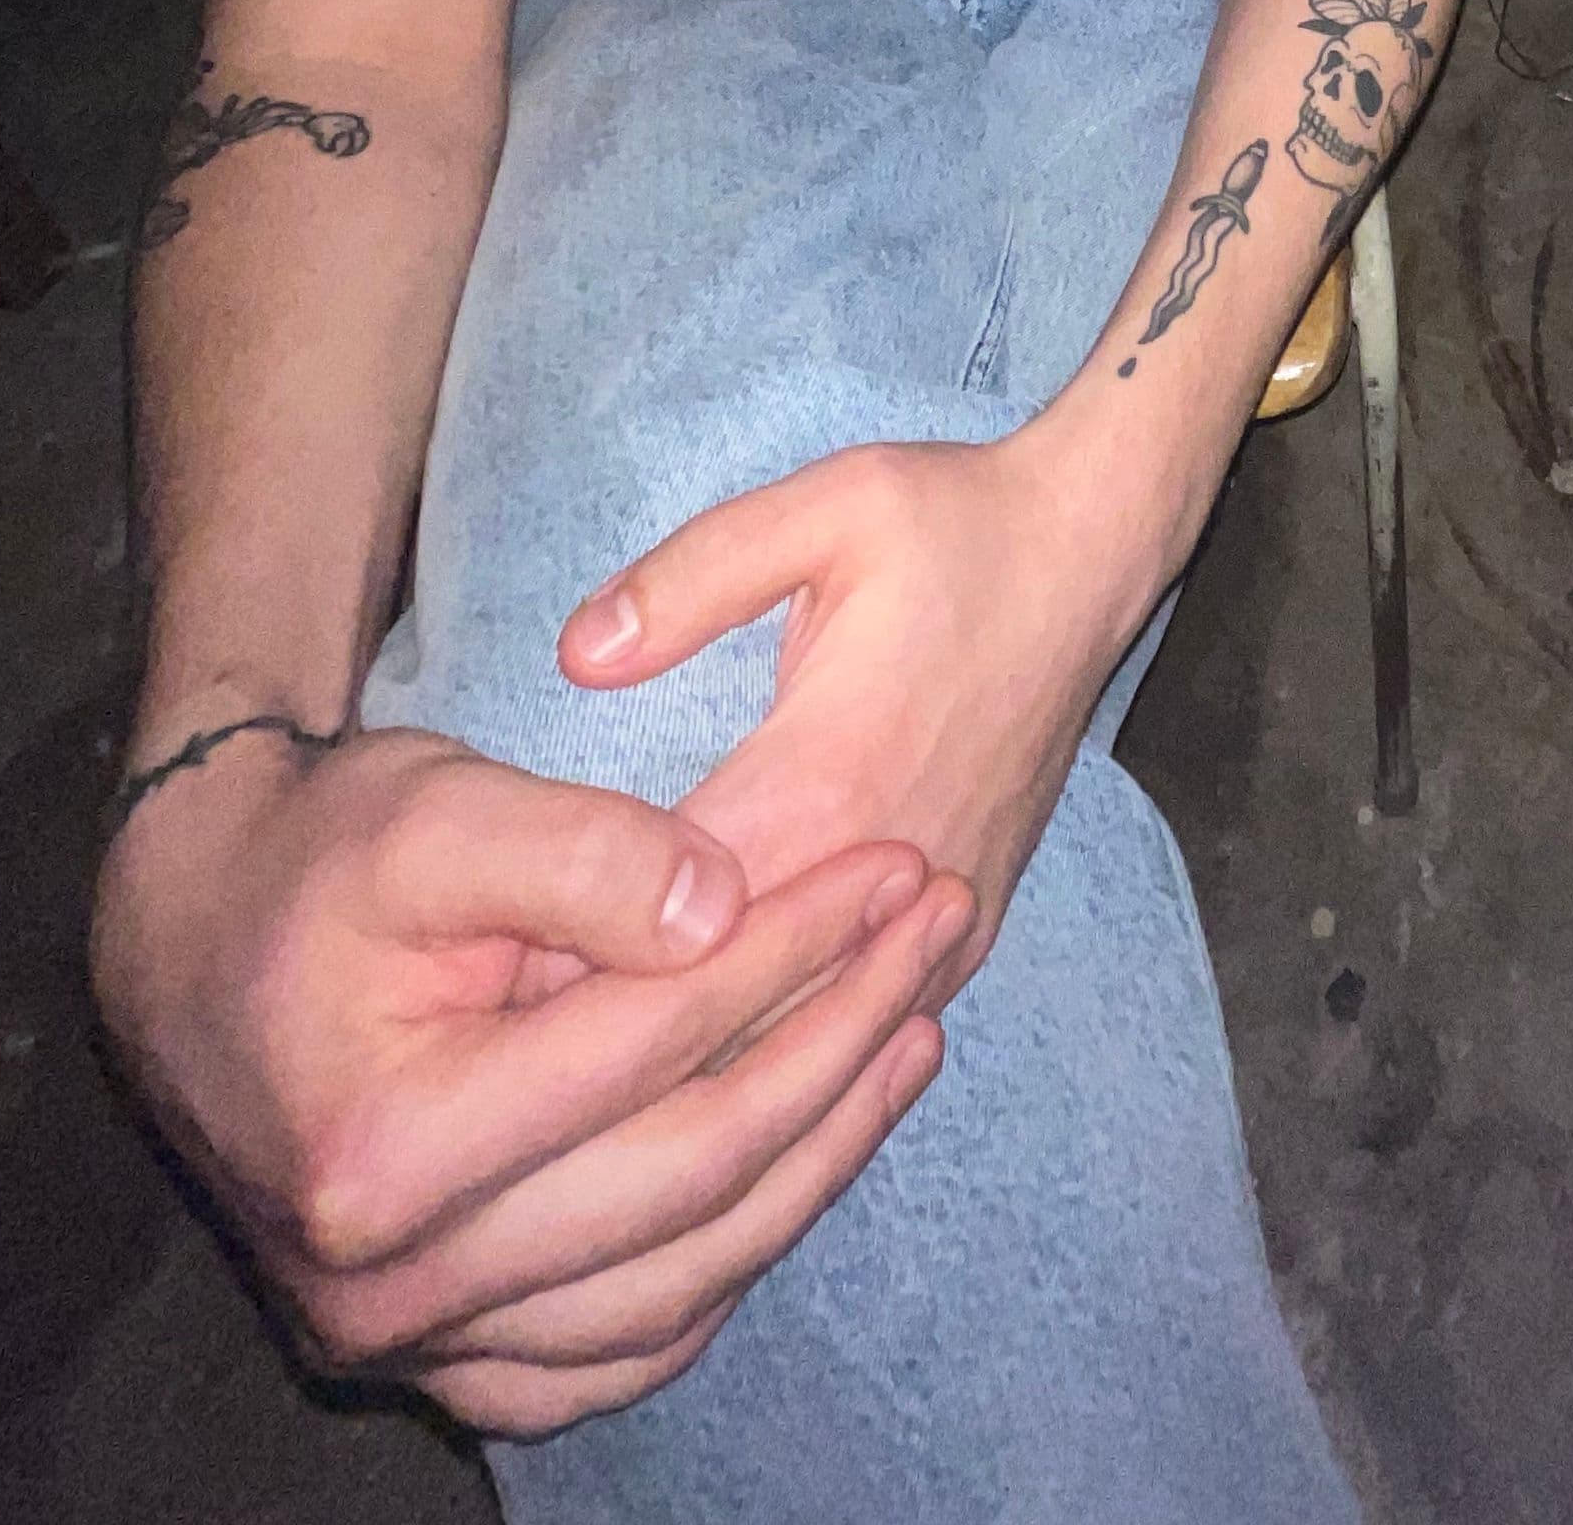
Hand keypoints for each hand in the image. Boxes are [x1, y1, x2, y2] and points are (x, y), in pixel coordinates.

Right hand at [93, 719, 966, 1435]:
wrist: (195, 944)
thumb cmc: (313, 861)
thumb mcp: (430, 810)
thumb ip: (582, 856)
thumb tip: (728, 908)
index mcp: (384, 1153)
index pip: (654, 1043)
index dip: (796, 947)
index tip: (897, 866)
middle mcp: (393, 1284)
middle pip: (690, 1169)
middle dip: (841, 1038)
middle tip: (939, 930)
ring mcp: (418, 1343)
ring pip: (682, 1273)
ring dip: (824, 1152)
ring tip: (915, 1031)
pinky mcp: (443, 1361)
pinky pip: (623, 1346)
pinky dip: (731, 1259)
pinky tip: (815, 1158)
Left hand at [562, 410, 1153, 1011]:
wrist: (1090, 550)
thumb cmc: (950, 523)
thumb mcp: (820, 510)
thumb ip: (688, 579)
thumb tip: (576, 656)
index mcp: (823, 782)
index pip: (668, 929)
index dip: (570, 960)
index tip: (482, 970)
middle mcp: (882, 870)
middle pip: (729, 1009)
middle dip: (617, 1031)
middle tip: (503, 1039)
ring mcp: (937, 909)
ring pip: (803, 1038)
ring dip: (703, 1050)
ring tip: (586, 1061)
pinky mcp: (973, 919)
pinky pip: (871, 1022)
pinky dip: (794, 1043)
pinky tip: (717, 1047)